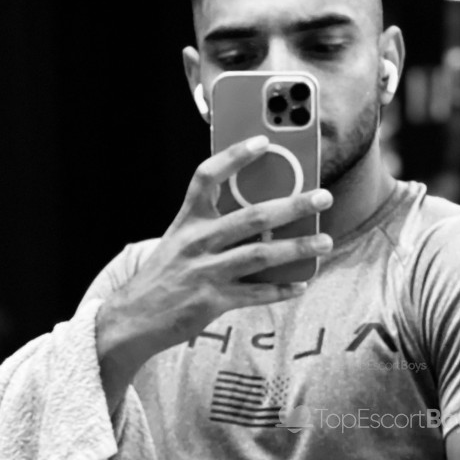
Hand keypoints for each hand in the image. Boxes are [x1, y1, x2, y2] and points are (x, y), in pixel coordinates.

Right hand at [97, 137, 333, 387]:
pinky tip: (301, 283)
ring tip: (325, 242)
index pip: (207, 177)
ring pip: (261, 255)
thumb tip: (266, 217)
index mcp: (187, 220)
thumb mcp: (180, 240)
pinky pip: (256, 294)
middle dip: (293, 205)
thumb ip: (214, 226)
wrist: (134, 318)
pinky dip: (281, 289)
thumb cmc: (165, 275)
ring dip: (298, 248)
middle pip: (252, 217)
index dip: (234, 156)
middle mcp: (197, 242)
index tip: (263, 142)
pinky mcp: (212, 302)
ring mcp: (205, 272)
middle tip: (323, 197)